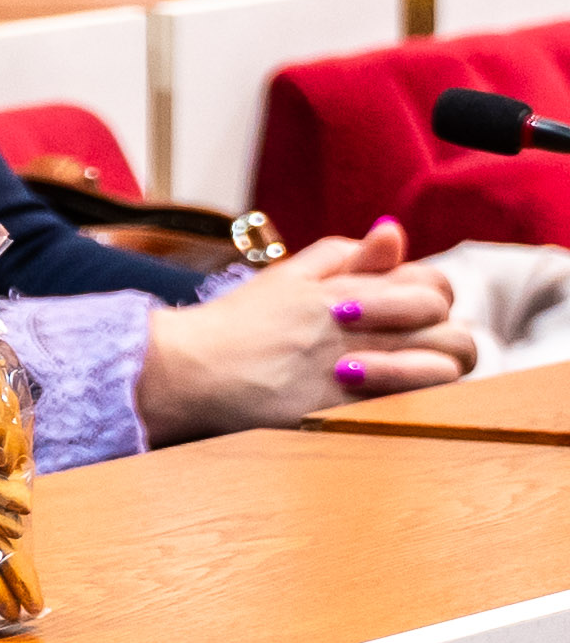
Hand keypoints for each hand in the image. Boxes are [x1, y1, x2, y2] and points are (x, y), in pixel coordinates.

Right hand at [136, 222, 471, 440]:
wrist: (190, 368)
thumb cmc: (238, 323)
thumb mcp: (290, 275)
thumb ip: (345, 254)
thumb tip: (393, 232)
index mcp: (352, 289)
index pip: (435, 287)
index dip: (429, 302)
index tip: (400, 319)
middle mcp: (362, 326)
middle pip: (452, 333)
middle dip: (442, 344)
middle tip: (408, 354)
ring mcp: (356, 370)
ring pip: (443, 372)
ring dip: (431, 375)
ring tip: (398, 380)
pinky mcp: (344, 410)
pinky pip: (410, 407)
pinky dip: (408, 403)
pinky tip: (379, 401)